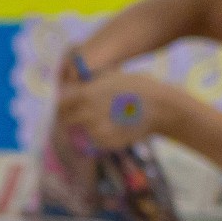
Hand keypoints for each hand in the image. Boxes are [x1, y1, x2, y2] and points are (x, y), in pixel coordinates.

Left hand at [55, 72, 173, 149]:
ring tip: (105, 120)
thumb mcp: (110, 78)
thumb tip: (70, 91)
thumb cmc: (137, 87)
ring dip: (88, 128)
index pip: (60, 104)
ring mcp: (98, 129)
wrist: (161, 106)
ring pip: (82, 131)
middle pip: (67, 120)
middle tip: (82, 117)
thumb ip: (88, 85)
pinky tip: (114, 128)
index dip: (62, 106)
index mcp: (86, 94)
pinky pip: (96, 141)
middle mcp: (89, 112)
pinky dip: (101, 137)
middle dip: (72, 119)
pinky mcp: (108, 142)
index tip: (66, 108)